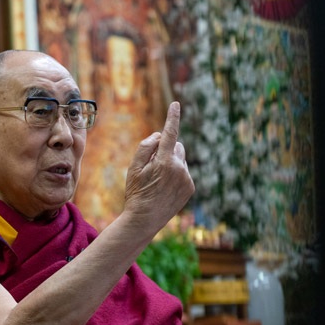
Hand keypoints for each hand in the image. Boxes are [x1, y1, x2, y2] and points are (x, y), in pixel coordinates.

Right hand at [123, 102, 194, 233]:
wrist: (144, 220)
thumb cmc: (136, 192)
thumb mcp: (133, 167)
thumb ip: (146, 147)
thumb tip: (161, 135)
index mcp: (164, 161)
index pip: (170, 133)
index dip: (172, 117)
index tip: (176, 104)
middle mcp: (179, 168)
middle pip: (176, 146)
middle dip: (167, 150)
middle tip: (153, 167)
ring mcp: (187, 179)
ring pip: (181, 159)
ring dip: (172, 163)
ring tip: (159, 181)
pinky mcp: (190, 187)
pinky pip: (184, 172)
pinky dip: (176, 175)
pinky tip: (165, 188)